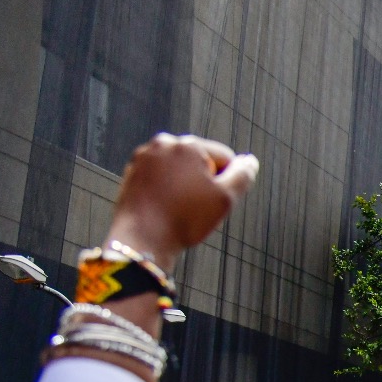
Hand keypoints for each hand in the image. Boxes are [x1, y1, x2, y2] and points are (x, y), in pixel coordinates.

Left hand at [108, 134, 257, 264]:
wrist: (142, 238)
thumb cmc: (186, 219)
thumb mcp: (226, 198)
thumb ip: (243, 175)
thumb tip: (250, 161)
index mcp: (190, 144)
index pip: (225, 157)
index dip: (228, 182)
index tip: (214, 202)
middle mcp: (164, 142)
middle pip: (200, 161)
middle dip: (204, 181)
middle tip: (197, 207)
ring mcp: (144, 156)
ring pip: (179, 169)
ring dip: (185, 184)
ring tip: (179, 208)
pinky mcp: (132, 171)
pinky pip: (160, 176)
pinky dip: (166, 189)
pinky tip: (165, 207)